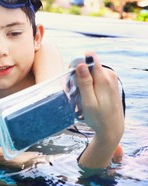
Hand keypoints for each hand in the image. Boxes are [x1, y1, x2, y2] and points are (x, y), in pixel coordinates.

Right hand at [75, 52, 123, 167]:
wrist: (112, 128)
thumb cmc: (98, 118)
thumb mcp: (88, 102)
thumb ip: (85, 82)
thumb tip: (81, 64)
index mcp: (104, 78)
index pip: (89, 57)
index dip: (78, 63)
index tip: (72, 77)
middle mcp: (109, 74)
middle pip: (88, 65)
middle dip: (78, 75)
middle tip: (74, 92)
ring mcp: (110, 78)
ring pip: (90, 72)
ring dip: (82, 81)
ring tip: (80, 97)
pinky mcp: (110, 83)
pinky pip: (95, 77)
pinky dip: (88, 85)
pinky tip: (86, 96)